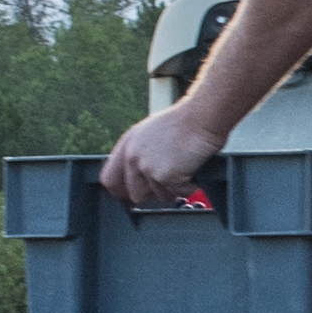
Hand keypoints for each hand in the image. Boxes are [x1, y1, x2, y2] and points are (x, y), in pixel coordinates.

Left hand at [101, 101, 229, 209]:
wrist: (202, 116)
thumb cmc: (185, 122)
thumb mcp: (150, 132)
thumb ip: (139, 153)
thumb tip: (138, 176)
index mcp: (127, 145)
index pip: (109, 180)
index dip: (123, 190)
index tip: (136, 191)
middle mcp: (133, 156)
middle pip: (135, 194)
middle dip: (153, 194)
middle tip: (168, 183)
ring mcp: (148, 168)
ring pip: (160, 196)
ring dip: (175, 188)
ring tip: (184, 168)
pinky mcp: (166, 176)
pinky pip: (179, 193)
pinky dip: (189, 186)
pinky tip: (193, 169)